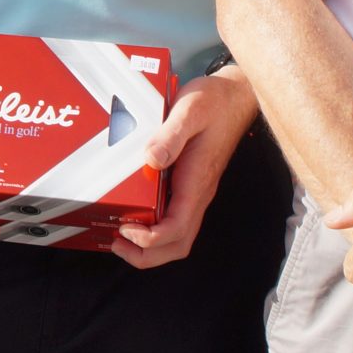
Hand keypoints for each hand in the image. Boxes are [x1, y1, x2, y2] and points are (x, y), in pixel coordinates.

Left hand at [112, 69, 257, 269]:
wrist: (235, 97)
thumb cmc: (213, 103)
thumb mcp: (190, 110)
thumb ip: (171, 135)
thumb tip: (151, 160)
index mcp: (197, 182)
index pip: (177, 228)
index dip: (150, 239)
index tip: (125, 229)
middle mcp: (197, 194)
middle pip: (178, 244)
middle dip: (147, 254)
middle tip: (117, 244)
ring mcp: (194, 191)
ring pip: (177, 235)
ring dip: (150, 246)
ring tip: (120, 236)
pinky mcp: (189, 184)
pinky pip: (174, 218)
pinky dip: (153, 228)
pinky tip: (133, 215)